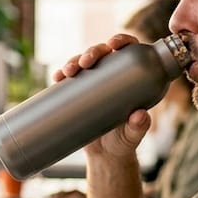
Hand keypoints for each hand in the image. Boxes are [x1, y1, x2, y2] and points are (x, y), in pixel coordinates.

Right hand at [53, 33, 152, 160]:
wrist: (105, 156)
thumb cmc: (124, 143)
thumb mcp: (132, 136)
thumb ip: (139, 127)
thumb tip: (140, 115)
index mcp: (133, 78)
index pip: (130, 51)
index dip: (122, 40)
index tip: (113, 44)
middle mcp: (114, 76)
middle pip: (104, 53)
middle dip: (92, 52)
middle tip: (85, 63)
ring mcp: (95, 83)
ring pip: (84, 63)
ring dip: (74, 61)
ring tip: (67, 73)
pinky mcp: (79, 92)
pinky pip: (70, 79)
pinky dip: (62, 75)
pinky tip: (57, 77)